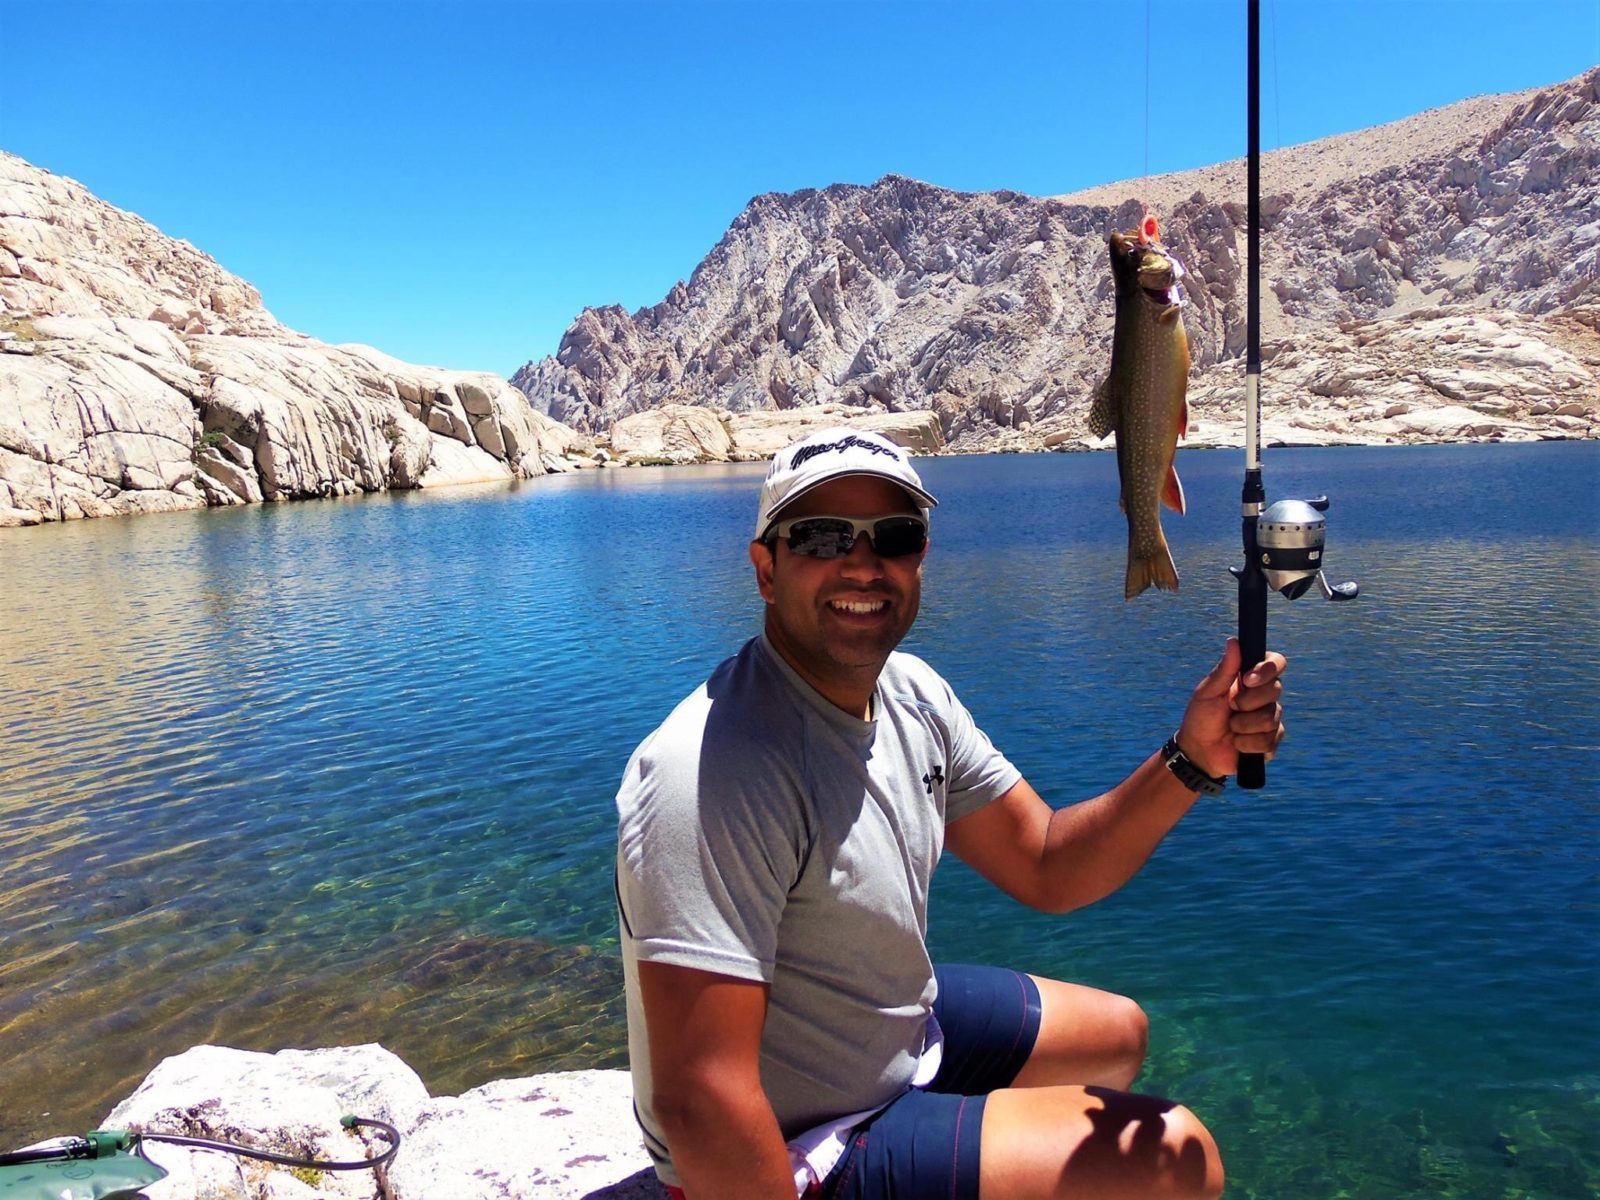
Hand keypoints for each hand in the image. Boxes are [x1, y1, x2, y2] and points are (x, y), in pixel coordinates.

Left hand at [1175, 638, 1285, 779]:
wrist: (1199, 751)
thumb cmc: (1201, 717)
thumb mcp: (1208, 692)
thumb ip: (1225, 669)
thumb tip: (1234, 641)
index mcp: (1251, 679)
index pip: (1276, 663)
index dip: (1267, 670)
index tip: (1247, 679)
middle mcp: (1265, 697)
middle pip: (1276, 689)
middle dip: (1248, 702)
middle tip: (1230, 708)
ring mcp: (1270, 719)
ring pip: (1272, 718)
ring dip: (1244, 726)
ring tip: (1231, 728)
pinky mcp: (1271, 741)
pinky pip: (1270, 740)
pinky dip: (1248, 744)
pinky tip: (1237, 744)